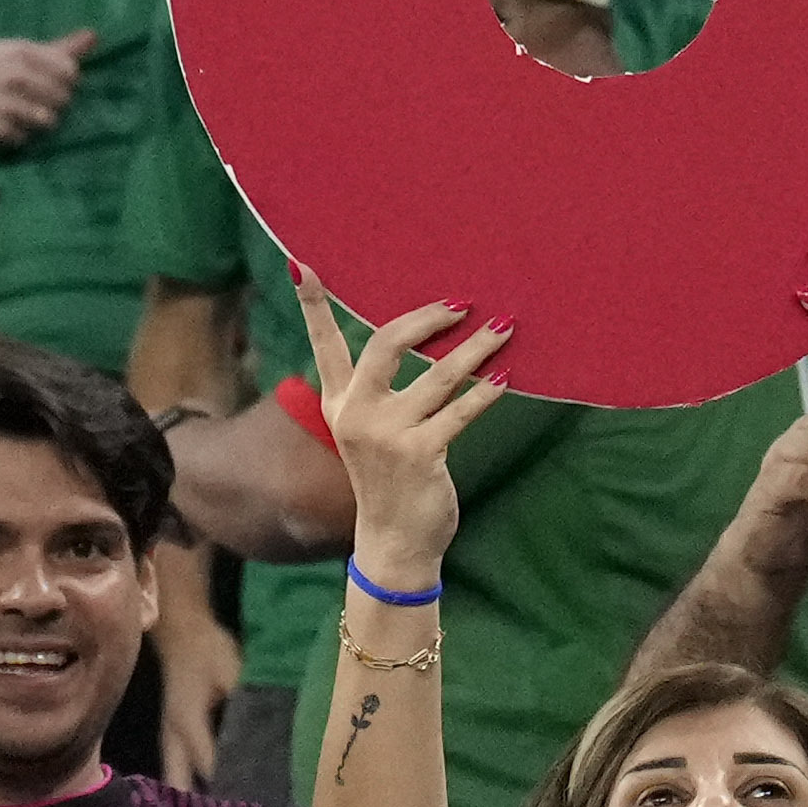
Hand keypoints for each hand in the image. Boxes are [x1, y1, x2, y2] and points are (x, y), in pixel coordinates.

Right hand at [0, 30, 92, 151]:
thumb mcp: (15, 55)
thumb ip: (56, 48)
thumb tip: (94, 36)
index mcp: (18, 50)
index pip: (68, 70)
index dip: (67, 82)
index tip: (54, 85)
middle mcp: (12, 73)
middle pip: (63, 97)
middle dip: (53, 104)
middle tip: (34, 104)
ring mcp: (2, 102)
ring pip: (48, 120)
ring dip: (37, 124)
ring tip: (19, 117)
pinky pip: (26, 138)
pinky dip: (19, 138)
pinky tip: (5, 129)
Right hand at [316, 296, 514, 585]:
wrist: (395, 541)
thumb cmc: (392, 480)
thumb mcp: (374, 432)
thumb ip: (386, 392)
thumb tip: (424, 341)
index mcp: (340, 403)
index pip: (325, 344)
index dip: (312, 305)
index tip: (302, 265)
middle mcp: (357, 413)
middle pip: (387, 344)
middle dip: (427, 317)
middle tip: (462, 303)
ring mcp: (387, 434)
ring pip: (439, 375)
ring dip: (476, 348)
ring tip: (503, 328)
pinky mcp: (419, 454)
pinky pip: (461, 411)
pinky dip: (486, 392)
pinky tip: (505, 378)